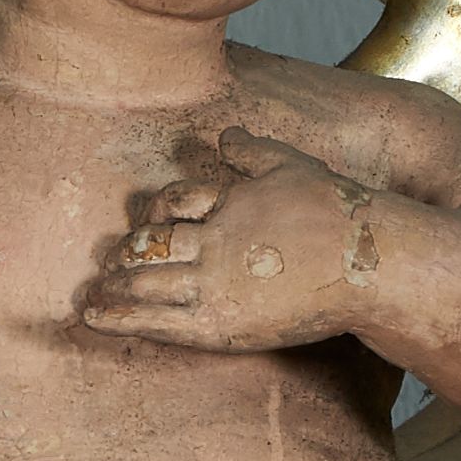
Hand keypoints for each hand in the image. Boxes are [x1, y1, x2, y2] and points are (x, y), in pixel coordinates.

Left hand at [78, 129, 381, 351]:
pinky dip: (118, 319)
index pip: (172, 203)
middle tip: (106, 266)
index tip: (146, 223)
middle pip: (150, 246)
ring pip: (144, 282)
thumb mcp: (294, 166)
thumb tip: (223, 136)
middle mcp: (214, 241)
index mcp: (227, 202)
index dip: (153, 214)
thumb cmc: (338, 213)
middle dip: (123, 256)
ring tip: (90, 298)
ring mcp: (214, 284)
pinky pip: (155, 322)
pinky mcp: (219, 325)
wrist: (369, 262)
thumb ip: (252, 152)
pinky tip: (91, 319)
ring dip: (111, 289)